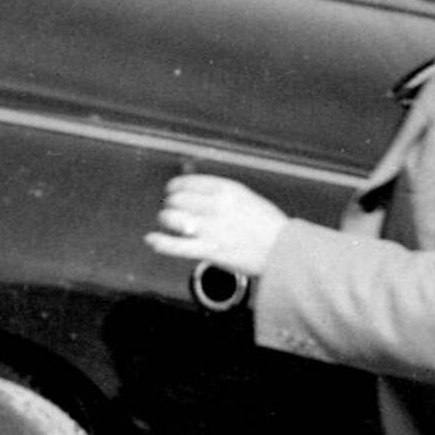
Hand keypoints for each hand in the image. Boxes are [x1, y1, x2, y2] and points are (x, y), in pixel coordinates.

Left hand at [146, 173, 288, 288]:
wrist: (283, 250)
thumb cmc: (267, 225)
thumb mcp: (245, 197)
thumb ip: (218, 191)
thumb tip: (190, 183)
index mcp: (226, 189)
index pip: (187, 182)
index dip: (175, 187)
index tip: (173, 191)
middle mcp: (216, 206)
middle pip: (176, 199)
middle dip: (171, 204)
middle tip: (173, 209)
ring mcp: (211, 230)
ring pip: (172, 218)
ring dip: (166, 220)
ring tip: (168, 222)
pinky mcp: (209, 251)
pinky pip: (176, 246)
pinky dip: (160, 242)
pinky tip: (151, 239)